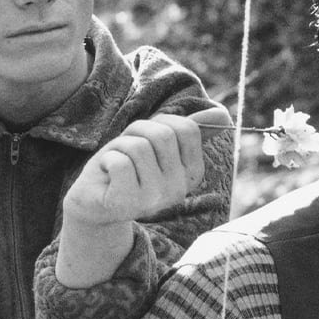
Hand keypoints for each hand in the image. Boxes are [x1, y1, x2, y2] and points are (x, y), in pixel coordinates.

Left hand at [62, 104, 232, 231]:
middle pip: (162, 134)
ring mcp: (154, 199)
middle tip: (127, 152)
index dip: (160, 124)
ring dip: (119, 146)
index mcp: (193, 175)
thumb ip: (187, 132)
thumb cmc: (127, 168)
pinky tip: (107, 176)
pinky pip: (120, 162)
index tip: (147, 140)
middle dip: (137, 132)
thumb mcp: (157, 145)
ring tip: (115, 164)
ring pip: (139, 146)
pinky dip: (107, 159)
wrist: (95, 201)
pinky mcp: (127, 203)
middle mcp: (179, 190)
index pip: (186, 128)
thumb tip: (223, 115)